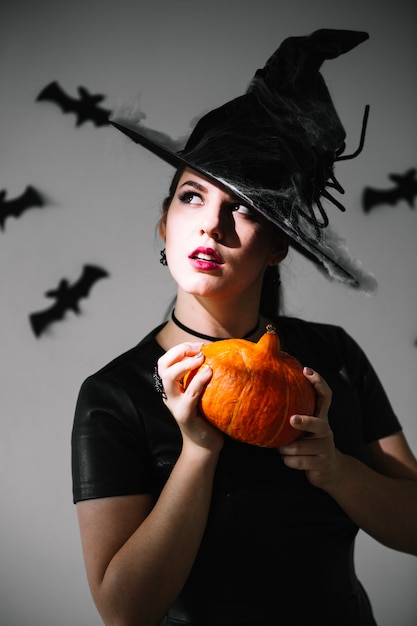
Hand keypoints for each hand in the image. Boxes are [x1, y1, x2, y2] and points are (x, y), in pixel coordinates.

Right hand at [157, 342, 223, 452]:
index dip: (179, 349)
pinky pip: (189, 395)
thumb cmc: (207, 416)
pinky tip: (209, 373)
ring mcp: (175, 405)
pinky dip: (198, 381)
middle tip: (198, 349)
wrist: (204, 445)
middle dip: (179, 351)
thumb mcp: (203, 393)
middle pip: (162, 365)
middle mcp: (170, 394)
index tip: (198, 345)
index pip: (166, 361)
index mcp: (173, 387)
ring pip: (168, 378)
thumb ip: (204, 376)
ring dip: (185, 364)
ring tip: (201, 358)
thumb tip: (221, 353)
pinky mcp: (185, 415)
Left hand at [277, 367, 342, 489]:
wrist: (330, 470)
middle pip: (318, 424)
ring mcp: (326, 448)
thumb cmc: (309, 444)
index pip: (325, 396)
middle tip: (292, 419)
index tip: (306, 370)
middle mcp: (326, 430)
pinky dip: (288, 461)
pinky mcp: (322, 464)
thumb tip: (264, 395)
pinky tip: (287, 459)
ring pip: (300, 447)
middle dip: (305, 422)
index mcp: (321, 417)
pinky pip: (297, 461)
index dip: (318, 382)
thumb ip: (293, 415)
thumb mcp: (305, 428)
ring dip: (286, 450)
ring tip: (282, 449)